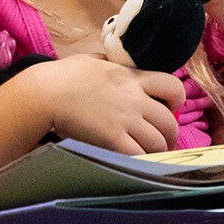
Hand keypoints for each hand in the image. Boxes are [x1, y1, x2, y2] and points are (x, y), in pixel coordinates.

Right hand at [31, 55, 184, 154]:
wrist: (46, 93)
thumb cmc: (64, 75)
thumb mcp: (93, 60)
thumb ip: (109, 62)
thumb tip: (110, 61)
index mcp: (132, 77)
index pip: (172, 85)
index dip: (177, 98)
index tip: (170, 107)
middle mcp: (134, 99)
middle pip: (169, 121)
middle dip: (170, 135)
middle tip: (162, 142)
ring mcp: (125, 120)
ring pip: (158, 142)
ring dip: (157, 152)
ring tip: (149, 157)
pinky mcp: (113, 139)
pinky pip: (139, 155)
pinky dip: (141, 162)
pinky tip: (134, 163)